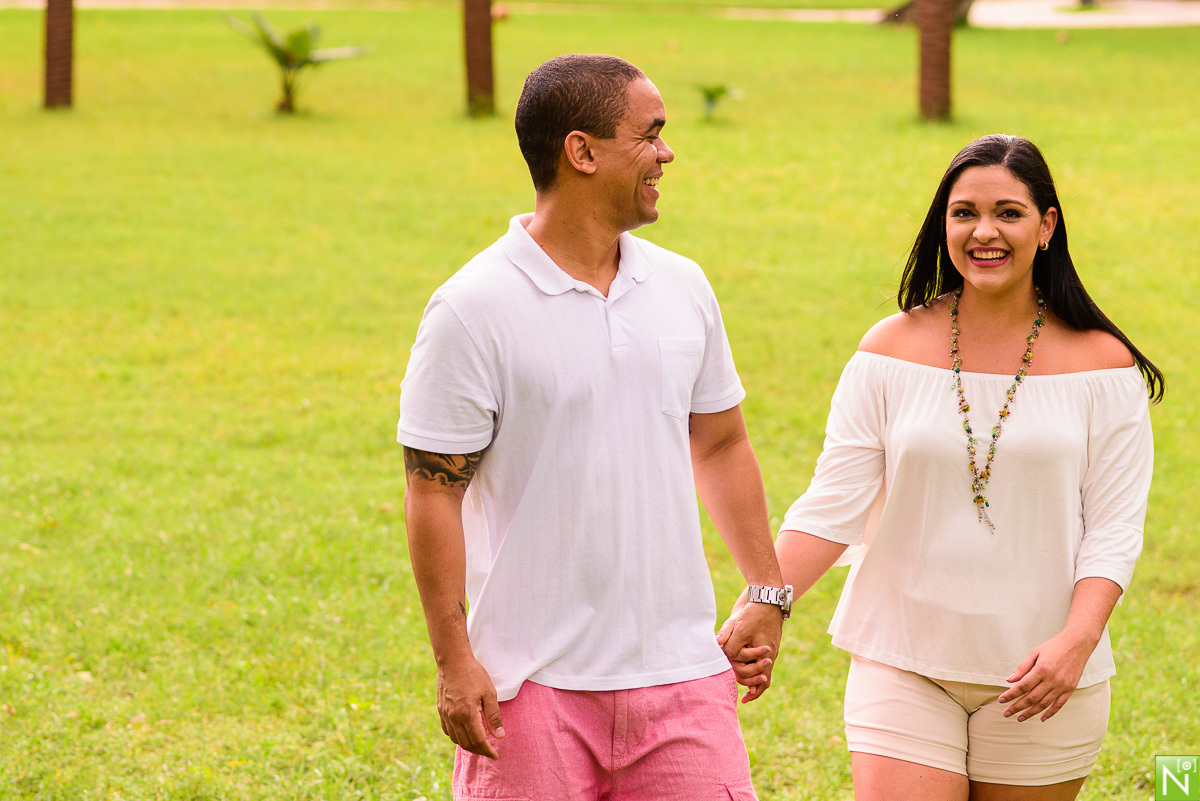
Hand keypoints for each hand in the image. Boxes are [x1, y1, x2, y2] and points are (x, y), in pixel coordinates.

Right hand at [436, 653, 504, 758]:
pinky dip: (457, 737)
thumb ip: (494, 716)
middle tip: (489, 751)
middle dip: (479, 751)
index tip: (495, 755)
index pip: (478, 741)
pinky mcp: (440, 710)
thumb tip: (499, 736)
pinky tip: (464, 734)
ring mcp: (445, 714)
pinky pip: (447, 730)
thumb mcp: (489, 693)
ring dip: (468, 745)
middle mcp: (454, 717)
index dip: (488, 750)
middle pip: (466, 743)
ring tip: (479, 745)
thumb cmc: (473, 674)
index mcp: (467, 714)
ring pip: (456, 739)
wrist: (453, 661)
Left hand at [716, 589, 782, 703]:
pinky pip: (761, 659)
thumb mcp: (741, 628)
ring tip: (741, 683)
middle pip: (761, 678)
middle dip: (750, 684)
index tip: (744, 700)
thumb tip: (722, 655)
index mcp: (766, 654)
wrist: (769, 598)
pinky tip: (744, 663)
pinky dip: (753, 664)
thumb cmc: (756, 613)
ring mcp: (770, 649)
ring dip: (751, 675)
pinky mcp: (767, 641)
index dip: (754, 692)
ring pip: (761, 669)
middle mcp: (770, 654)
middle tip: (742, 692)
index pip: (763, 682)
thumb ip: (731, 643)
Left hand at [997, 630, 1094, 722]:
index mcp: (1041, 669)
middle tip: (1006, 713)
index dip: (1011, 695)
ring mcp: (1062, 686)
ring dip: (1031, 712)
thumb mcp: (1034, 652)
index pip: (1022, 686)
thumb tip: (1009, 680)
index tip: (1001, 700)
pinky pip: (1059, 705)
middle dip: (1017, 707)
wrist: (1077, 644)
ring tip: (1020, 718)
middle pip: (1032, 698)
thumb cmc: (1053, 647)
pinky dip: (1050, 713)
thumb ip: (1022, 667)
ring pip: (1044, 704)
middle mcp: (1052, 680)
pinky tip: (1041, 718)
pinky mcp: (1070, 689)